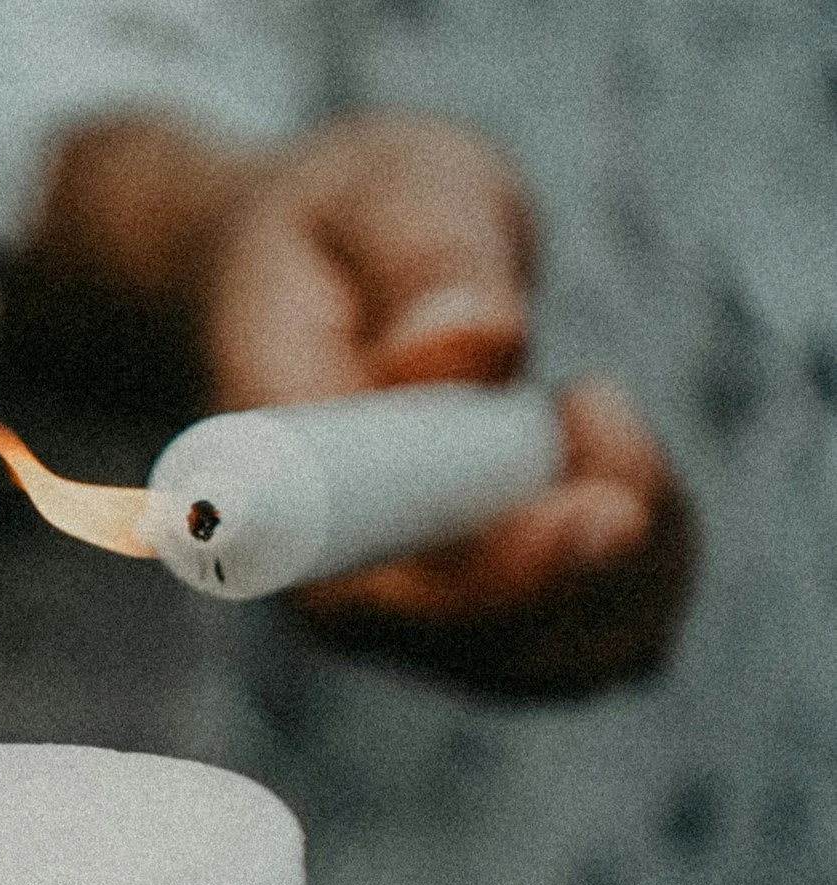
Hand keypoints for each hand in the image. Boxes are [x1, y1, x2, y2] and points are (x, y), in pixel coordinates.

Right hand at [199, 114, 693, 696]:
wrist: (297, 282)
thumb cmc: (338, 230)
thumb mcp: (382, 190)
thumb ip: (426, 255)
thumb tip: (470, 348)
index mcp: (270, 490)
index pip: (369, 591)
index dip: (494, 576)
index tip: (597, 513)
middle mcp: (337, 583)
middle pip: (491, 647)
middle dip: (603, 545)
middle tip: (590, 397)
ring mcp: (414, 616)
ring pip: (569, 653)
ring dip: (638, 540)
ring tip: (584, 404)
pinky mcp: (483, 620)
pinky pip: (604, 635)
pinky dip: (654, 555)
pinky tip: (608, 453)